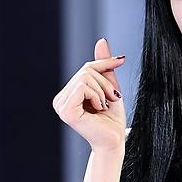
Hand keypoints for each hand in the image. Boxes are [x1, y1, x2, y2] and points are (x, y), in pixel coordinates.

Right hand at [52, 37, 127, 151]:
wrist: (115, 141)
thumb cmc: (112, 119)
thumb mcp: (110, 87)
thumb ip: (103, 66)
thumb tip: (101, 40)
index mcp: (68, 95)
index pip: (86, 68)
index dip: (104, 63)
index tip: (121, 60)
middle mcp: (60, 99)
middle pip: (85, 71)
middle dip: (104, 82)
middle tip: (112, 98)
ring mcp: (60, 105)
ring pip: (85, 77)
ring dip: (102, 90)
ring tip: (104, 106)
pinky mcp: (66, 111)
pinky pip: (82, 87)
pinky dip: (96, 95)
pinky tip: (98, 109)